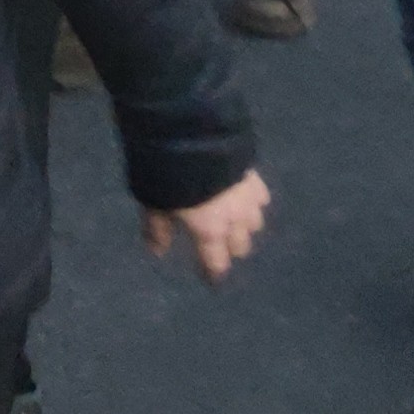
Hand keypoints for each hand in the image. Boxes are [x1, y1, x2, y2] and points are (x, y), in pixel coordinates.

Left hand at [144, 173, 269, 281]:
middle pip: (240, 244)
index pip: (216, 261)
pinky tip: (244, 196)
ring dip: (244, 226)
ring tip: (233, 221)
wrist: (192, 133)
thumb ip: (157, 229)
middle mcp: (235, 220)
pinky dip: (252, 202)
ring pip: (254, 223)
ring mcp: (249, 197)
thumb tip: (157, 252)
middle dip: (230, 248)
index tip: (212, 280)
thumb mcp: (153, 202)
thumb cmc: (165, 173)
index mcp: (209, 230)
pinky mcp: (255, 174)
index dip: (213, 272)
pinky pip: (259, 197)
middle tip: (220, 245)